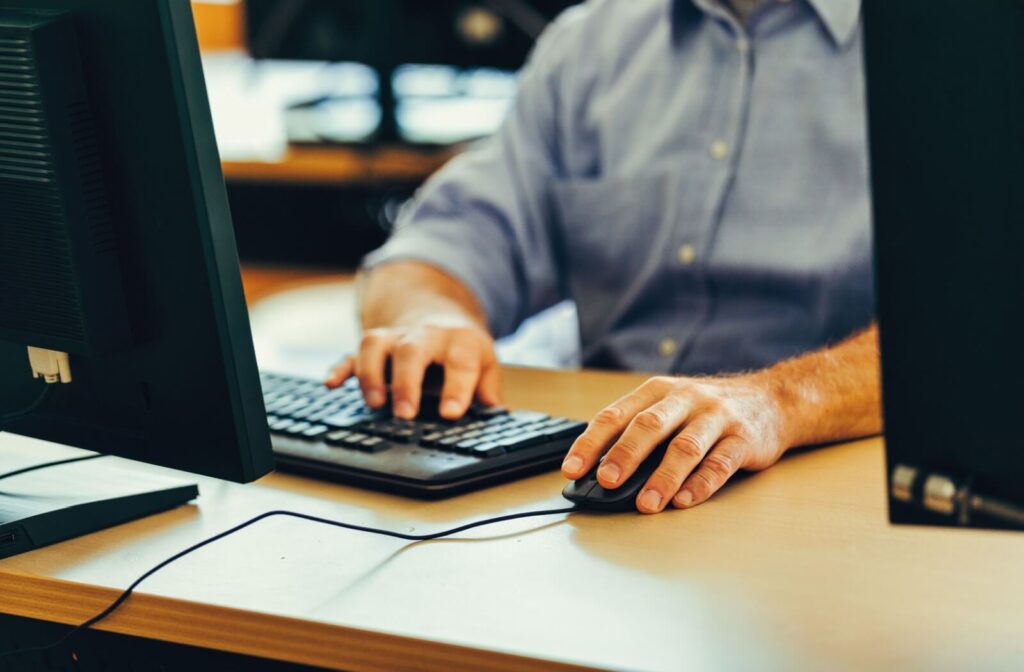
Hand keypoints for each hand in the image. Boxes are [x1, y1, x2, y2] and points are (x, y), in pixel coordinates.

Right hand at [325, 318, 500, 420]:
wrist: (436, 313)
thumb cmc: (460, 348)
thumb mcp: (484, 362)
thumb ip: (488, 388)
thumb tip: (495, 412)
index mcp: (459, 340)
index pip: (460, 361)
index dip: (457, 387)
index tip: (450, 413)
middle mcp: (424, 335)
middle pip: (411, 350)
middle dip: (406, 382)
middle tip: (405, 413)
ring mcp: (394, 338)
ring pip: (375, 345)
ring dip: (371, 374)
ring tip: (375, 404)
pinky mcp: (374, 345)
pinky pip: (352, 353)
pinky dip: (341, 368)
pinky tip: (332, 383)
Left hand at [560, 374, 789, 513]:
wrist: (771, 399)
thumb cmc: (706, 410)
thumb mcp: (669, 407)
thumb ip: (638, 433)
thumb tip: (600, 472)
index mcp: (658, 391)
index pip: (616, 415)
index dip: (591, 442)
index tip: (572, 469)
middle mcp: (686, 399)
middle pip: (650, 427)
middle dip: (625, 455)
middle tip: (606, 481)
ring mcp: (716, 418)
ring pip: (685, 446)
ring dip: (663, 476)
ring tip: (646, 503)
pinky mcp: (744, 439)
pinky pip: (721, 463)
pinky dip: (701, 483)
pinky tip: (684, 500)